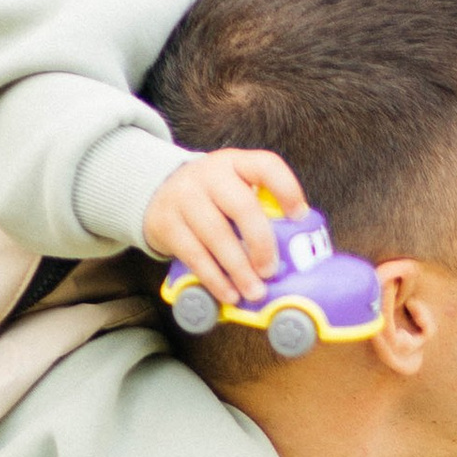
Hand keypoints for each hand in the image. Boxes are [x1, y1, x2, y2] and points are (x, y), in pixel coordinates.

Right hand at [143, 148, 305, 304]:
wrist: (158, 193)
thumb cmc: (212, 198)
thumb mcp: (235, 188)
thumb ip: (260, 209)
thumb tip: (293, 253)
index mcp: (236, 163)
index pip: (266, 166)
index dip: (286, 191)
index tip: (298, 217)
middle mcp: (210, 175)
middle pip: (242, 206)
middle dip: (261, 243)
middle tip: (271, 271)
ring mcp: (184, 196)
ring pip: (216, 234)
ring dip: (239, 269)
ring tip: (254, 291)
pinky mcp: (166, 223)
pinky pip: (194, 255)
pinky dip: (215, 278)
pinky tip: (229, 293)